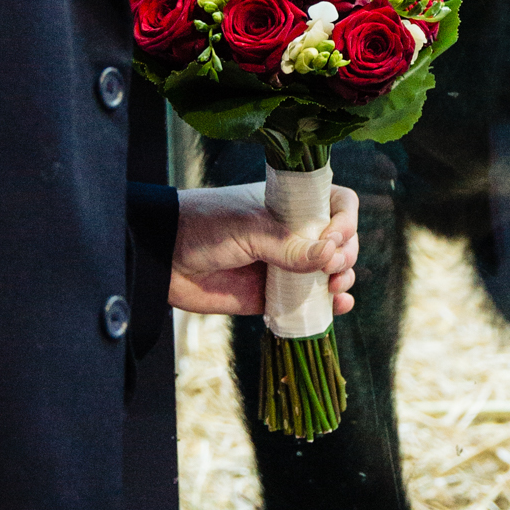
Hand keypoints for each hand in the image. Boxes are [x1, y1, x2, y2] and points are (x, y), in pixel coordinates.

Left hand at [169, 183, 360, 316]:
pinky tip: (337, 306)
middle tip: (332, 267)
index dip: (345, 220)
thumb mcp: (249, 228)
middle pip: (341, 241)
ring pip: (331, 272)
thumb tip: (331, 257)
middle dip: (346, 254)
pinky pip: (311, 301)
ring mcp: (286, 265)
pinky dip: (330, 305)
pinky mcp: (275, 296)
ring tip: (334, 288)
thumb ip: (289, 245)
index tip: (334, 237)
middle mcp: (294, 233)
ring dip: (343, 279)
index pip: (336, 203)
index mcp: (290, 205)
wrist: (162, 258)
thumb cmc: (204, 226)